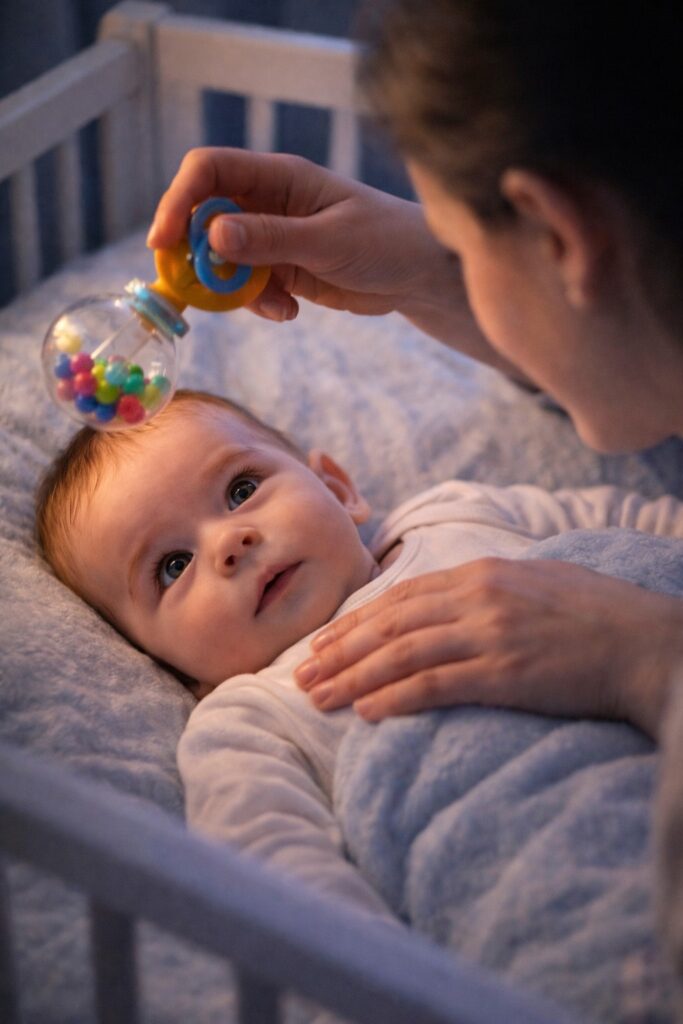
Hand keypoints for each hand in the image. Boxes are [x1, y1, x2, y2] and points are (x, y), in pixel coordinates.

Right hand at [146, 146, 449, 322]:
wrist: (418, 274)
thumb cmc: (386, 240)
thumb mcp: (329, 240)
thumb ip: (272, 238)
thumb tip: (213, 233)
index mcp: (278, 176)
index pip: (208, 171)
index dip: (178, 201)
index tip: (165, 242)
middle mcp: (267, 202)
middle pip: (203, 217)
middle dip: (198, 255)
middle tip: (204, 289)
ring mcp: (271, 237)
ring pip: (222, 259)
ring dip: (233, 288)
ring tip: (274, 305)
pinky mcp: (281, 269)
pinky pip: (247, 286)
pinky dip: (259, 303)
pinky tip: (291, 312)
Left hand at [295, 558, 682, 738]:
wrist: (644, 642)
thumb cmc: (594, 614)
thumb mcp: (534, 582)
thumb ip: (486, 590)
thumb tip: (446, 605)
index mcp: (481, 573)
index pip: (401, 597)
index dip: (356, 621)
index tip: (325, 642)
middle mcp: (477, 598)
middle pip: (389, 624)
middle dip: (340, 651)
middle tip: (303, 675)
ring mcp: (489, 634)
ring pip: (401, 653)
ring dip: (353, 677)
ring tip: (318, 697)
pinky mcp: (504, 672)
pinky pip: (435, 684)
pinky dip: (395, 697)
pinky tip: (367, 711)